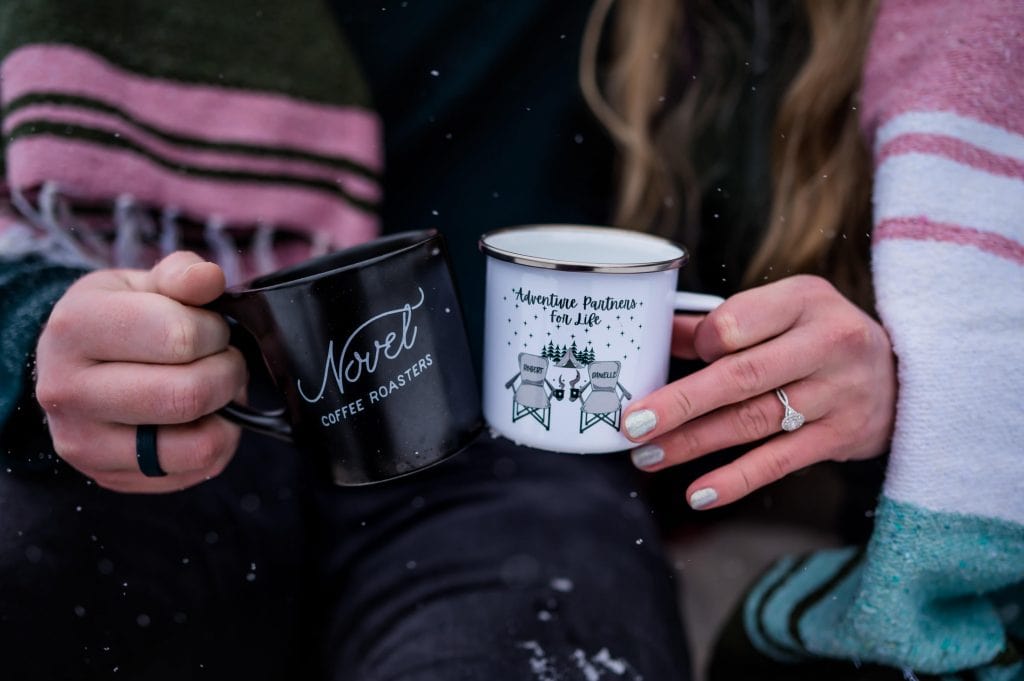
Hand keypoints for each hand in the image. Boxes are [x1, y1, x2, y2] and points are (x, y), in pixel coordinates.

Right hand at [35, 252, 246, 492]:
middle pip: (187, 394)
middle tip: (222, 359)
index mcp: (76, 327)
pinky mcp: (109, 477)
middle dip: (227, 372)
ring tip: (214, 390)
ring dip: (225, 413)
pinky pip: (194, 471)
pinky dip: (217, 443)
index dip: (213, 331)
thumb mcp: (145, 284)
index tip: (209, 328)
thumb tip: (209, 278)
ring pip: (195, 443)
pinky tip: (201, 419)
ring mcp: (84, 442)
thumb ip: (182, 275)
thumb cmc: (121, 320)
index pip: (178, 336)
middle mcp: (67, 389)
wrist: (76, 368)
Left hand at [622, 275, 895, 509]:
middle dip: (678, 403)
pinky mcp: (842, 436)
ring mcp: (838, 393)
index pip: (736, 321)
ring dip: (693, 443)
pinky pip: (779, 461)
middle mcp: (826, 343)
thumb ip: (721, 323)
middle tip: (632, 424)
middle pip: (739, 376)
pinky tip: (698, 492)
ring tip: (647, 456)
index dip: (698, 345)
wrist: (904, 376)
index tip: (667, 362)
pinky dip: (736, 480)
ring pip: (752, 421)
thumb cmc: (820, 336)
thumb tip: (654, 332)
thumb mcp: (782, 312)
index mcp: (804, 299)